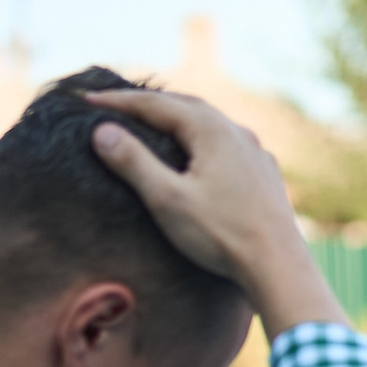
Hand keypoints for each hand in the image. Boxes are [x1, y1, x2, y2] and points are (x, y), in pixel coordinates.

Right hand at [85, 89, 285, 276]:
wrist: (279, 267)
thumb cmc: (221, 235)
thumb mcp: (167, 199)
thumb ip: (133, 162)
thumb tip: (103, 131)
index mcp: (211, 130)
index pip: (155, 105)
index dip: (118, 102)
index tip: (87, 100)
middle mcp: (237, 133)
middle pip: (185, 106)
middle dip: (149, 103)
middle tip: (117, 104)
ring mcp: (256, 153)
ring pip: (211, 124)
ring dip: (179, 119)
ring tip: (154, 123)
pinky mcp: (266, 175)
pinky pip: (229, 145)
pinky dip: (203, 140)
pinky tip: (201, 153)